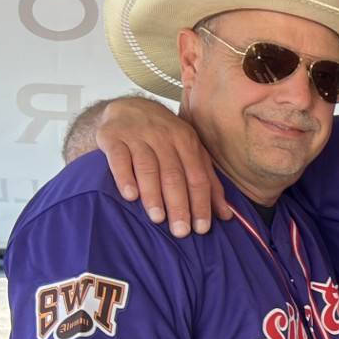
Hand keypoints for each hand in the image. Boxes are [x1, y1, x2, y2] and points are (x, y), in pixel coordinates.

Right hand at [91, 97, 232, 235]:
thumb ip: (208, 181)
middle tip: (180, 231)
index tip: (201, 229)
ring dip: (153, 195)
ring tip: (157, 218)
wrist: (128, 106)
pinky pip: (119, 159)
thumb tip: (226, 214)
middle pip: (174, 175)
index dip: (200, 203)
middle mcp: (164, 137)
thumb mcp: (191, 152)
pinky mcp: (112, 137)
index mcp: (187, 141)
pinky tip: (130, 196)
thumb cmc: (165, 137)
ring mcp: (137, 135)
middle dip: (179, 205)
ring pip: (148, 168)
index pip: (197, 177)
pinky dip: (125, 178)